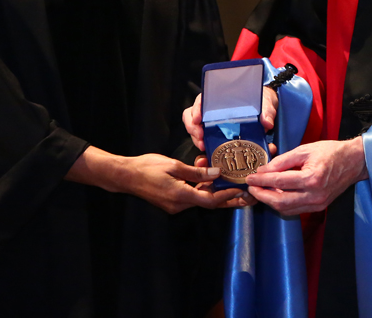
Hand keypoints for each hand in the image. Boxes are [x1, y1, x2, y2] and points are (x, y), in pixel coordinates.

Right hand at [66, 146, 243, 213]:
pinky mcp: (172, 201)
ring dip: (215, 190)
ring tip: (231, 180)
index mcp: (181, 196)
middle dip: (228, 198)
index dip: (227, 196)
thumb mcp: (175, 166)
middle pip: (209, 203)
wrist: (125, 176)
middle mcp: (179, 205)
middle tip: (246, 194)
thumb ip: (197, 172)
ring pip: (201, 199)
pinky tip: (209, 176)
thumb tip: (217, 173)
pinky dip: (202, 188)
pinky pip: (192, 196)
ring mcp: (175, 205)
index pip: (210, 201)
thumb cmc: (148, 168)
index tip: (241, 191)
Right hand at [183, 85, 278, 151]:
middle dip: (194, 129)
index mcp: (221, 99)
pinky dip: (203, 149)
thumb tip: (267, 123)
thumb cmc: (261, 103)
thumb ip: (267, 111)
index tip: (198, 119)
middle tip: (201, 139)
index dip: (196, 110)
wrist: (265, 110)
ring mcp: (213, 124)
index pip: (201, 101)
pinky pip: (204, 142)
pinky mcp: (217, 137)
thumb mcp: (266, 104)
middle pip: (193, 118)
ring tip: (203, 147)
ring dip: (196, 139)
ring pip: (195, 130)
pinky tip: (207, 156)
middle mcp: (213, 111)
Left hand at [245, 138, 366, 215]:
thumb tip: (264, 169)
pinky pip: (295, 210)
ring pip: (286, 209)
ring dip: (270, 202)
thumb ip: (283, 160)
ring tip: (261, 191)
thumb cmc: (331, 152)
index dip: (261, 180)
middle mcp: (315, 194)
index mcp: (311, 178)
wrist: (354, 161)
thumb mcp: (305, 149)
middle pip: (280, 201)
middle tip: (251, 187)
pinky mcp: (319, 207)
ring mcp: (318, 203)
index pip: (279, 181)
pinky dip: (283, 204)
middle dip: (262, 195)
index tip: (250, 177)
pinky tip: (276, 195)